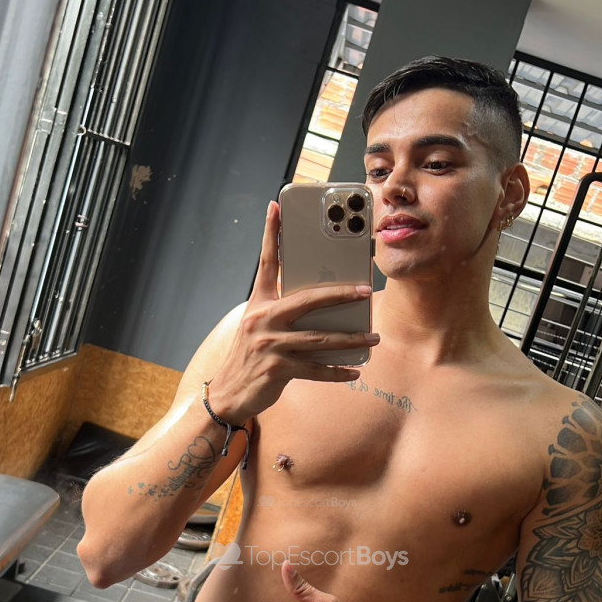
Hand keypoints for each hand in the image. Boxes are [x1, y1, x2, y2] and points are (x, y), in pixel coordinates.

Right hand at [206, 202, 378, 423]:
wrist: (229, 394)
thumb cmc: (250, 358)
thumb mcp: (258, 327)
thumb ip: (282, 311)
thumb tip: (322, 304)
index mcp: (258, 304)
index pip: (266, 263)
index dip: (270, 234)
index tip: (276, 207)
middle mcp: (262, 320)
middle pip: (308, 300)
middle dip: (340, 294)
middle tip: (366, 291)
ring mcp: (270, 345)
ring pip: (319, 339)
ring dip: (350, 339)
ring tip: (373, 338)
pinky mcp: (277, 369)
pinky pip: (316, 369)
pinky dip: (337, 371)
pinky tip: (355, 370)